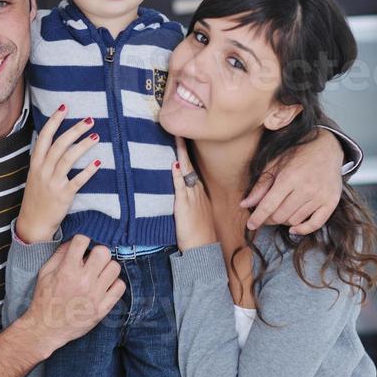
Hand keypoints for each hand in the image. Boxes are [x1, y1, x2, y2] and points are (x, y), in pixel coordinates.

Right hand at [16, 105, 100, 242]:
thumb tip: (58, 139)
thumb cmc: (37, 196)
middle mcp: (43, 170)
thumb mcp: (36, 174)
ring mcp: (53, 182)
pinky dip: (88, 170)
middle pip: (60, 144)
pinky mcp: (64, 195)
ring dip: (83, 145)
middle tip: (90, 120)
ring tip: (96, 136)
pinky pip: (78, 180)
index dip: (54, 120)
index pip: (45, 136)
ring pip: (69, 158)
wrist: (34, 222)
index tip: (64, 107)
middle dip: (75, 129)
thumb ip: (45, 158)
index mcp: (36, 163)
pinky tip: (98, 162)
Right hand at [24, 235, 125, 353]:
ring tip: (99, 272)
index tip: (82, 245)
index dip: (82, 240)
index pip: (82, 241)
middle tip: (93, 259)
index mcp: (67, 271)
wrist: (46, 329)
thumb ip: (59, 255)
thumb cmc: (44, 300)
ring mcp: (95, 295)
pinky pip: (120, 287)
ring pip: (115, 267)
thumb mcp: (45, 273)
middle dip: (98, 252)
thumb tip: (74, 242)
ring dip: (107, 267)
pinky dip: (114, 283)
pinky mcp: (102, 308)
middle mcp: (83, 281)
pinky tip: (105, 285)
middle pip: (104, 252)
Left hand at [172, 137, 217, 251]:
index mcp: (198, 191)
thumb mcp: (195, 212)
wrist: (203, 248)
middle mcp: (196, 190)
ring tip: (176, 136)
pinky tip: (173, 162)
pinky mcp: (185, 205)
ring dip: (181, 153)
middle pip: (189, 164)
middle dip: (184, 146)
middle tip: (179, 128)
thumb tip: (180, 190)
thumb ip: (187, 199)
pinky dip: (177, 174)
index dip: (185, 152)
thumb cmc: (198, 233)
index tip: (181, 136)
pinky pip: (180, 186)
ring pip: (186, 170)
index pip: (191, 167)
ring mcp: (191, 196)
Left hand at [240, 129, 342, 235]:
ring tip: (280, 212)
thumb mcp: (274, 165)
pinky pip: (315, 224)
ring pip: (295, 220)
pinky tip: (293, 229)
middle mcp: (306, 188)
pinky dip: (303, 230)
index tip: (250, 225)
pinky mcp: (331, 202)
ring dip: (284, 221)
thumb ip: (260, 186)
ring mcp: (320, 196)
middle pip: (281, 215)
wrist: (326, 147)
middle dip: (269, 219)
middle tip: (265, 216)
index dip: (257, 218)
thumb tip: (244, 205)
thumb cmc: (296, 155)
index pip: (269, 205)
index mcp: (289, 177)